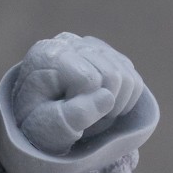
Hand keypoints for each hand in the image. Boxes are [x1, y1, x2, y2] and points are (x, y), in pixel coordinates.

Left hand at [11, 34, 143, 156]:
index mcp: (47, 55)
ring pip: (127, 76)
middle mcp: (69, 42)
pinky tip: (101, 106)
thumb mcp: (48, 130)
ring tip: (90, 113)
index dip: (83, 105)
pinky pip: (134, 79)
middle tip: (81, 120)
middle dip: (103, 107)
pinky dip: (124, 101)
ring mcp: (90, 45)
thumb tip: (107, 97)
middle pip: (112, 75)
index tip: (64, 115)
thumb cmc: (39, 128)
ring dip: (115, 105)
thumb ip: (74, 116)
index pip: (89, 80)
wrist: (38, 123)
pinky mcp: (107, 55)